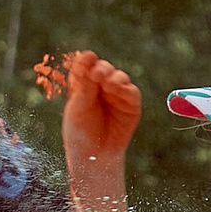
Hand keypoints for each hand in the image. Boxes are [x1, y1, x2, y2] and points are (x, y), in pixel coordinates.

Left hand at [60, 52, 139, 176]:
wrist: (93, 154)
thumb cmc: (80, 131)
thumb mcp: (78, 106)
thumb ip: (85, 85)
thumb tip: (88, 59)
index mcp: (83, 85)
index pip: (85, 67)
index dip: (86, 61)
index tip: (86, 57)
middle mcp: (100, 87)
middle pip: (104, 69)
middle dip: (101, 68)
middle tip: (96, 73)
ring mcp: (117, 94)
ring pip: (119, 77)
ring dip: (114, 77)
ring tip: (106, 83)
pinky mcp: (131, 104)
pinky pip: (131, 92)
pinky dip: (125, 88)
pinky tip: (116, 89)